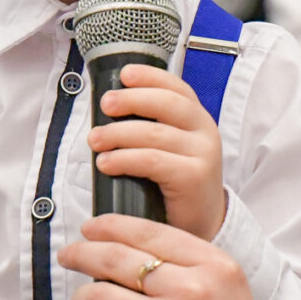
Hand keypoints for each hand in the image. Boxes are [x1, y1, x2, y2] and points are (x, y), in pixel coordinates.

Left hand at [62, 213, 300, 299]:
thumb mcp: (232, 297)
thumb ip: (194, 272)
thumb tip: (136, 256)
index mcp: (216, 268)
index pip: (149, 231)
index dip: (110, 226)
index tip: (91, 228)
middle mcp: (193, 290)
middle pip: (116, 257)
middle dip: (83, 253)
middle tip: (70, 256)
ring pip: (98, 296)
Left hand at [90, 63, 226, 238]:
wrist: (202, 225)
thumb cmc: (176, 185)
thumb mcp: (168, 149)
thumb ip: (150, 127)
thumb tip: (109, 108)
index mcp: (197, 119)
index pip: (177, 88)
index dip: (150, 77)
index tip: (124, 74)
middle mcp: (205, 131)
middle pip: (167, 103)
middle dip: (131, 100)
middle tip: (105, 105)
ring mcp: (203, 154)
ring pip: (154, 133)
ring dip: (118, 133)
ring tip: (95, 140)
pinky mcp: (194, 177)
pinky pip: (153, 160)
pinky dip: (125, 159)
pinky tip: (107, 162)